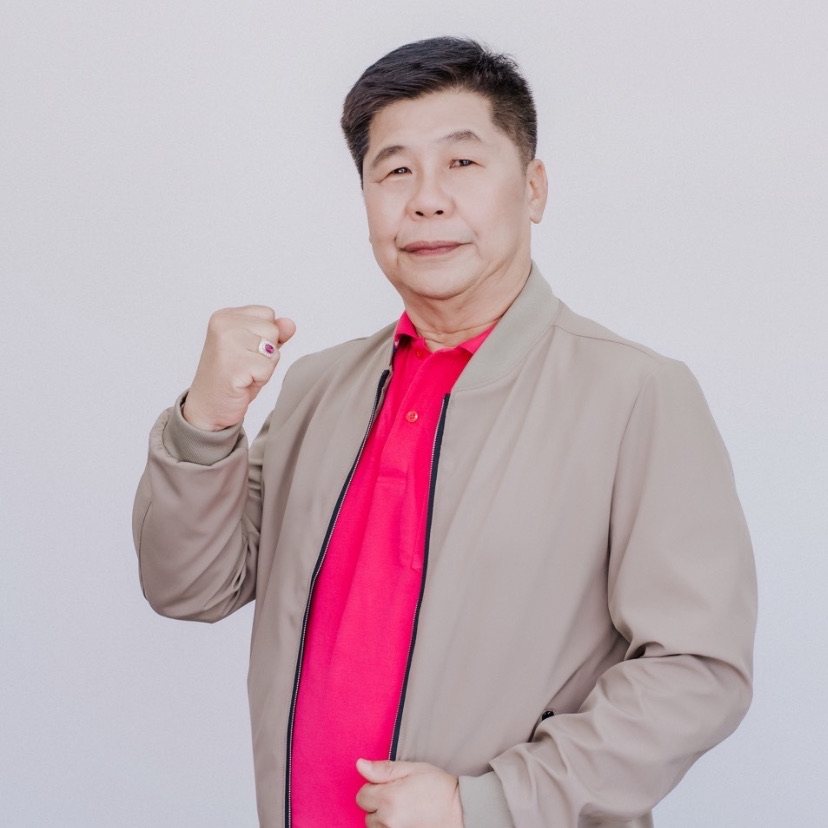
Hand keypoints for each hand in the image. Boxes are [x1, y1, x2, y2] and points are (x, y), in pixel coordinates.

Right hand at [182, 306, 295, 430]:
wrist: (209, 407)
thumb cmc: (232, 377)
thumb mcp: (255, 349)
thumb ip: (272, 334)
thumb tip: (290, 324)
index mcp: (225, 316)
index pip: (267, 314)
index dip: (265, 336)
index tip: (245, 351)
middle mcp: (223, 325)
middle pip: (273, 329)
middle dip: (267, 352)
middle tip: (245, 365)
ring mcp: (227, 343)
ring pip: (273, 349)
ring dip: (264, 366)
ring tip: (244, 372)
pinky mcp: (233, 364)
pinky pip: (268, 368)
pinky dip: (261, 379)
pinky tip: (242, 381)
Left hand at [355, 759, 463, 827]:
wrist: (461, 811)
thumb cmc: (438, 787)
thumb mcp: (412, 769)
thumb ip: (383, 769)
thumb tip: (359, 765)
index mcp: (388, 799)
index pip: (362, 796)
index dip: (374, 787)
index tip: (390, 786)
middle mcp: (388, 821)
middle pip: (367, 813)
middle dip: (378, 804)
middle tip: (400, 797)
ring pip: (375, 827)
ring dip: (384, 819)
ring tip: (404, 810)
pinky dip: (392, 827)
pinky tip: (406, 820)